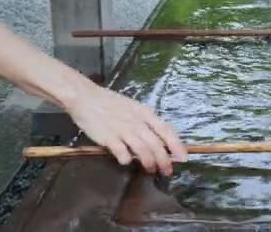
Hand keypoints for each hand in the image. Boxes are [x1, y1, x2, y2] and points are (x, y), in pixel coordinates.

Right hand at [63, 83, 187, 175]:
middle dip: (164, 161)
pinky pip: (121, 152)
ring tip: (151, 170)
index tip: (183, 158)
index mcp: (146, 114)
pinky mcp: (108, 137)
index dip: (177, 145)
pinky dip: (126, 159)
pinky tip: (126, 162)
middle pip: (156, 144)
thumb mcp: (135, 108)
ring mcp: (123, 130)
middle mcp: (137, 122)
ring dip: (149, 162)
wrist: (87, 97)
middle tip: (167, 171)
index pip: (166, 131)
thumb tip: (161, 138)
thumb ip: (147, 122)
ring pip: (142, 150)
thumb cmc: (112, 104)